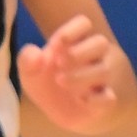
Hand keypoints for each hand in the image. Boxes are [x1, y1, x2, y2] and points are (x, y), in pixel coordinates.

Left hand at [18, 13, 124, 131]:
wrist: (61, 113)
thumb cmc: (48, 83)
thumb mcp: (30, 72)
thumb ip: (27, 59)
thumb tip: (36, 55)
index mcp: (77, 42)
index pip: (84, 23)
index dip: (70, 30)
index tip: (54, 45)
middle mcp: (94, 57)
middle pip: (101, 42)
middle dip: (78, 52)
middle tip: (58, 63)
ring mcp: (103, 79)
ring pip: (104, 70)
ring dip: (80, 76)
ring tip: (60, 81)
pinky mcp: (105, 102)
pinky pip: (109, 98)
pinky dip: (94, 100)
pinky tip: (80, 100)